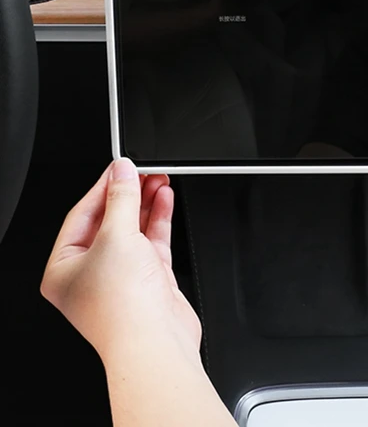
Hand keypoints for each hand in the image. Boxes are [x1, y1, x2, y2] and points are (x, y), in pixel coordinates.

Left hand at [40, 158, 201, 365]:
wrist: (154, 341)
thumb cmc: (121, 307)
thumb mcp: (116, 236)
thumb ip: (121, 198)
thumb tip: (122, 172)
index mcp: (63, 268)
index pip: (81, 215)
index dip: (102, 187)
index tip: (120, 167)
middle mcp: (89, 274)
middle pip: (108, 221)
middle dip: (128, 194)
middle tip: (143, 170)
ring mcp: (120, 277)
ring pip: (132, 229)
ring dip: (146, 203)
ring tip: (158, 178)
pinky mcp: (148, 279)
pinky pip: (151, 241)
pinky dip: (159, 219)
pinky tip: (165, 200)